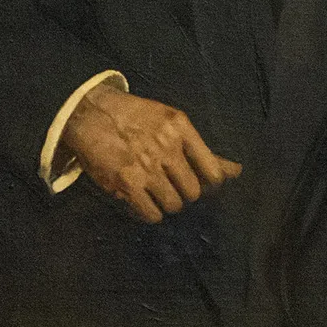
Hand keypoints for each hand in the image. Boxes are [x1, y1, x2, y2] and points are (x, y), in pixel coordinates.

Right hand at [63, 84, 242, 222]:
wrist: (90, 113)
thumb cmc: (135, 119)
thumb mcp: (171, 123)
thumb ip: (202, 150)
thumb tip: (237, 172)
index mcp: (181, 128)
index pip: (213, 171)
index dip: (209, 184)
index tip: (199, 183)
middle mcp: (167, 147)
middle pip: (193, 192)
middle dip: (184, 193)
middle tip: (171, 185)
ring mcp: (147, 166)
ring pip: (174, 205)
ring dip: (166, 203)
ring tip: (154, 192)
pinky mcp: (126, 183)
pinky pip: (151, 214)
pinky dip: (149, 212)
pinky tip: (143, 200)